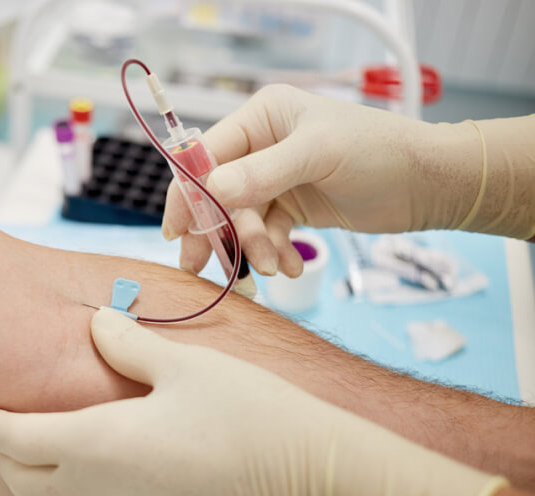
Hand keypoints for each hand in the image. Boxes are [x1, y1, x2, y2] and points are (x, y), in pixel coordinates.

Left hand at [0, 309, 503, 495]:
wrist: (304, 476)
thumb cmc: (247, 412)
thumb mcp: (184, 364)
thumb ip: (127, 344)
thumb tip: (93, 321)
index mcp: (97, 438)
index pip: (16, 435)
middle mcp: (96, 491)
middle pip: (22, 475)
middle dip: (4, 452)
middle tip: (4, 428)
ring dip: (26, 490)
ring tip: (25, 468)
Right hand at [161, 84, 482, 276]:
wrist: (429, 185)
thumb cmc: (379, 153)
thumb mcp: (319, 155)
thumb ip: (263, 172)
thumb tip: (209, 189)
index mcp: (262, 118)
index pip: (207, 155)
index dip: (187, 192)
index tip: (178, 230)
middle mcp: (262, 146)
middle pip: (217, 193)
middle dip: (215, 230)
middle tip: (200, 267)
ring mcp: (276, 178)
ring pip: (241, 220)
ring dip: (253, 247)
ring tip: (273, 267)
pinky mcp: (292, 206)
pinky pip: (267, 234)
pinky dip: (274, 253)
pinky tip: (290, 266)